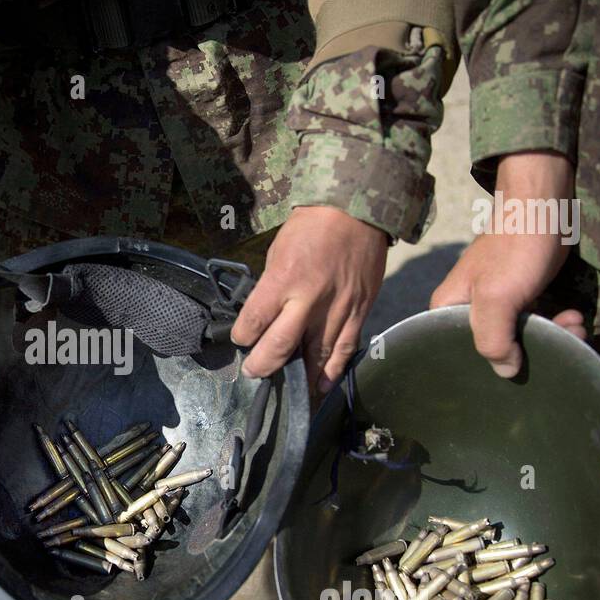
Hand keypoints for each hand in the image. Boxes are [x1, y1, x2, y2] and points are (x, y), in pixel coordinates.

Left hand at [231, 206, 387, 389]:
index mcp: (284, 279)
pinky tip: (320, 386)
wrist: (358, 211)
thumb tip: (264, 313)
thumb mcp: (278, 250)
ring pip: (315, 355)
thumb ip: (271, 286)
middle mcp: (309, 299)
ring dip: (298, 376)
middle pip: (280, 346)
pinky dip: (331, 372)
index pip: (255, 321)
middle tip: (254, 371)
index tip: (241, 339)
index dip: (243, 336)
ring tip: (286, 389)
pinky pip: (344, 349)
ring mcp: (337, 308)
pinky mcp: (359, 311)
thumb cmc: (312, 227)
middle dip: (263, 364)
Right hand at [430, 151, 584, 377]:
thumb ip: (493, 340)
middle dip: (528, 352)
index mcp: (448, 310)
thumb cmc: (516, 247)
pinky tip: (571, 317)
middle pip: (492, 348)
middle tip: (560, 343)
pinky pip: (535, 324)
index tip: (518, 363)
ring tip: (573, 326)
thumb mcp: (498, 297)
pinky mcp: (521, 296)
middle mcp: (468, 310)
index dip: (485, 365)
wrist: (545, 203)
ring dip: (552, 338)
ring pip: (519, 338)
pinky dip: (556, 325)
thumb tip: (507, 372)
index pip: (455, 353)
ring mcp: (496, 303)